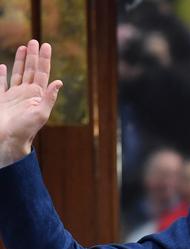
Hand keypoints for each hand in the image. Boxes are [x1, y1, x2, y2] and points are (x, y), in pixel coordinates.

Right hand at [0, 39, 61, 165]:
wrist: (8, 140)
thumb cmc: (25, 130)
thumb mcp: (40, 114)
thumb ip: (49, 98)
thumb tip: (59, 82)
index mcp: (37, 95)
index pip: (42, 73)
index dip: (44, 59)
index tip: (46, 45)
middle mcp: (27, 94)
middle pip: (31, 70)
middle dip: (33, 55)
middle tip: (34, 41)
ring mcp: (14, 96)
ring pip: (18, 73)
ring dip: (20, 61)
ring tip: (23, 47)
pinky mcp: (2, 100)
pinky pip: (1, 84)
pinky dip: (1, 75)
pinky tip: (2, 66)